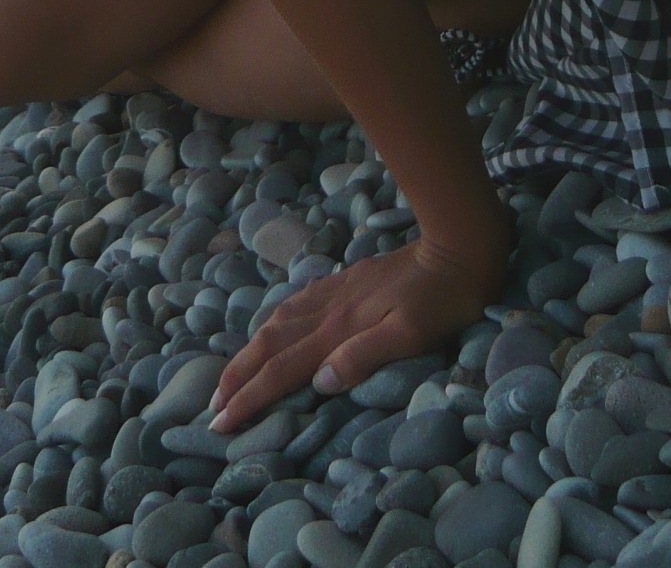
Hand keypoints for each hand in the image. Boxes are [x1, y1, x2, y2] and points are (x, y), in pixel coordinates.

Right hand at [211, 226, 508, 431]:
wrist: (457, 247)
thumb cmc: (442, 301)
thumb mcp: (411, 335)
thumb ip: (364, 357)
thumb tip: (319, 383)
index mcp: (340, 330)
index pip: (282, 370)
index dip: (249, 398)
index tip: (220, 423)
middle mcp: (329, 310)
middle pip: (268, 346)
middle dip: (237, 377)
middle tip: (212, 407)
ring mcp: (336, 292)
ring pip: (277, 322)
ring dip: (249, 350)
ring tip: (232, 374)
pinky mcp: (346, 281)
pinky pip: (296, 303)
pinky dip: (274, 320)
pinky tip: (274, 325)